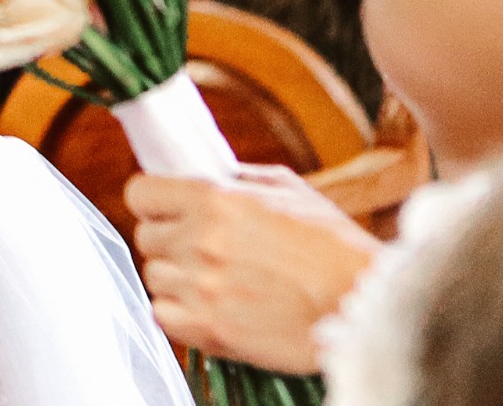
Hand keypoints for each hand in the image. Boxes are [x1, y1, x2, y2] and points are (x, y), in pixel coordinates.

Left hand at [126, 166, 382, 374]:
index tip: (166, 209)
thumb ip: (237, 179)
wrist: (363, 304)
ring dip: (177, 278)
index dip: (153, 201)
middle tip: (202, 249)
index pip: (140, 193)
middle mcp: (200, 240)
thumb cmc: (334, 246)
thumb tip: (203, 173)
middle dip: (169, 240)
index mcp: (215, 199)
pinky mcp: (208, 329)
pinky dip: (179, 313)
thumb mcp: (289, 190)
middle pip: (146, 237)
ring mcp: (201, 287)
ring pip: (154, 277)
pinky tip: (210, 307)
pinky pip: (162, 315)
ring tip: (216, 281)